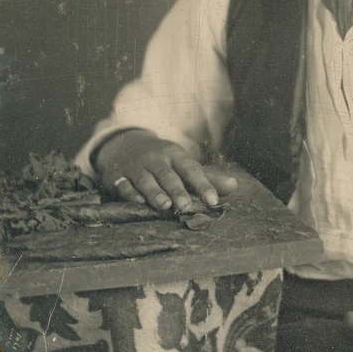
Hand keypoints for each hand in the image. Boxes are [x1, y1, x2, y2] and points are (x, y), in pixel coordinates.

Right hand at [94, 130, 237, 213]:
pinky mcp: (118, 176)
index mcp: (175, 155)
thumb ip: (208, 177)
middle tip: (186, 207)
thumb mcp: (183, 163)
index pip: (192, 170)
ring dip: (155, 192)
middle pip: (168, 175)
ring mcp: (136, 167)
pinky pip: (124, 185)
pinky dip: (130, 193)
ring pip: (146, 180)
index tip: (213, 201)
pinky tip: (138, 202)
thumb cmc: (162, 159)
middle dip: (177, 190)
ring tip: (165, 206)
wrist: (125, 144)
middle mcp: (156, 159)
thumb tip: (234, 186)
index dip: (203, 185)